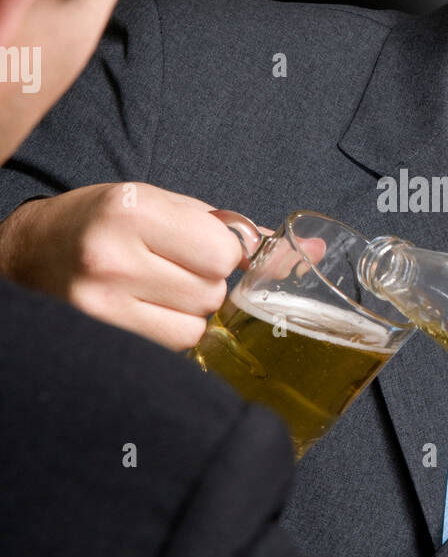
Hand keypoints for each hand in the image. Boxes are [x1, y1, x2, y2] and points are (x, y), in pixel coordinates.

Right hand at [0, 183, 270, 349]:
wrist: (30, 253)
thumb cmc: (105, 222)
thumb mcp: (164, 205)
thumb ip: (232, 229)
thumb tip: (308, 251)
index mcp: (133, 210)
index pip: (222, 252)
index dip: (224, 255)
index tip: (202, 250)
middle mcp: (113, 257)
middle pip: (211, 293)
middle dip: (207, 286)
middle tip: (172, 271)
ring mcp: (101, 305)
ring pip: (195, 329)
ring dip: (190, 315)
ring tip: (156, 293)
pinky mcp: (99, 338)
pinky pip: (170, 350)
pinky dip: (170, 335)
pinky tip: (145, 314)